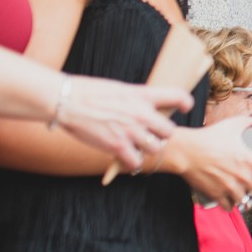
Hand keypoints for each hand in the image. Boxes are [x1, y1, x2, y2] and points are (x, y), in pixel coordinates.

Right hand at [59, 75, 190, 171]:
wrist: (66, 100)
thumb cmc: (89, 91)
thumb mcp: (120, 88)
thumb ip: (137, 99)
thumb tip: (146, 108)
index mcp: (142, 95)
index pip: (178, 96)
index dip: (185, 103)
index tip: (184, 107)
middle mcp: (141, 114)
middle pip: (169, 131)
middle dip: (161, 134)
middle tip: (151, 134)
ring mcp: (131, 131)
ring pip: (155, 148)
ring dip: (148, 149)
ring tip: (138, 146)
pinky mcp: (117, 146)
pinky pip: (136, 162)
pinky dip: (133, 163)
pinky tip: (127, 157)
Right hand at [159, 114, 251, 208]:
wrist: (184, 151)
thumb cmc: (209, 136)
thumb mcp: (233, 125)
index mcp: (250, 160)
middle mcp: (242, 177)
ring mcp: (229, 188)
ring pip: (248, 203)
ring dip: (248, 199)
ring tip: (247, 192)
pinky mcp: (217, 196)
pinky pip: (230, 207)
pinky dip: (232, 204)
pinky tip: (231, 199)